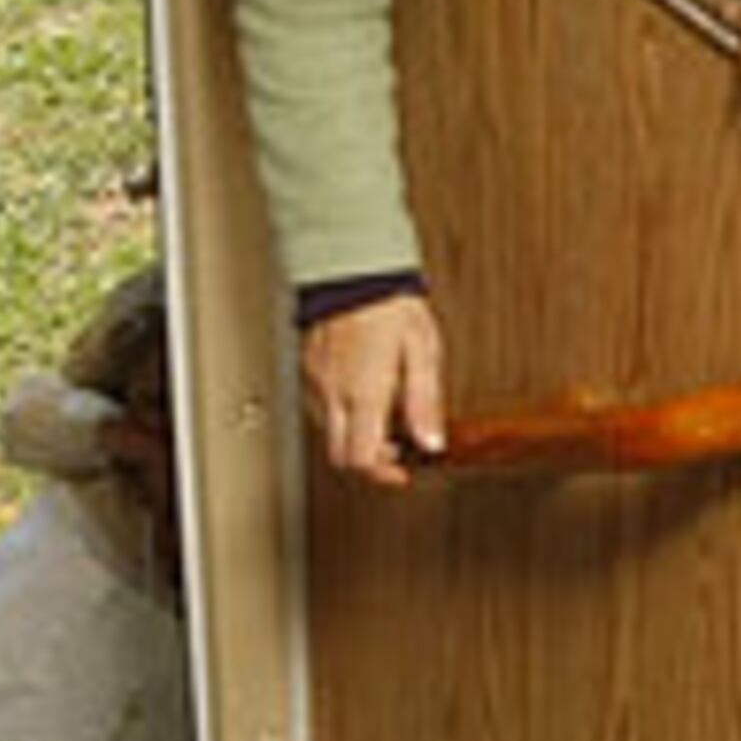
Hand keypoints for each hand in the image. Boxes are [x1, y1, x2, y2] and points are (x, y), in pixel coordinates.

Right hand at [300, 291, 445, 488]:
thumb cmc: (389, 301)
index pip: (361, 458)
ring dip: (354, 437)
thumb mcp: (422, 351)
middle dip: (367, 462)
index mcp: (364, 391)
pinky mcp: (309, 366)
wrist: (352, 266)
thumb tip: (432, 442)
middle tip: (392, 454)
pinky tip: (361, 396)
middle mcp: (334, 391)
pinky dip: (342, 413)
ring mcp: (317, 379)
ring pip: (327, 431)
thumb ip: (425, 402)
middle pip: (340, 454)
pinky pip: (320, 404)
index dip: (382, 475)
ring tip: (381, 420)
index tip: (400, 473)